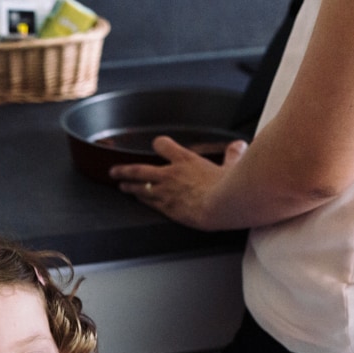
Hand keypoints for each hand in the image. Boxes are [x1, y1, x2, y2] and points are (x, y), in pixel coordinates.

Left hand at [109, 138, 248, 229]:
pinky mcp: (166, 208)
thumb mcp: (232, 166)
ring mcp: (165, 192)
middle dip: (125, 169)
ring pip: (139, 186)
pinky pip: (148, 203)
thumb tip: (238, 146)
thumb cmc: (228, 185)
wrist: (222, 204)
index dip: (158, 144)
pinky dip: (140, 200)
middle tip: (115, 170)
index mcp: (185, 160)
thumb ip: (233, 155)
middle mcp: (170, 174)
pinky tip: (136, 200)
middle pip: (139, 169)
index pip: (163, 145)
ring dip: (128, 185)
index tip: (157, 144)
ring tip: (121, 185)